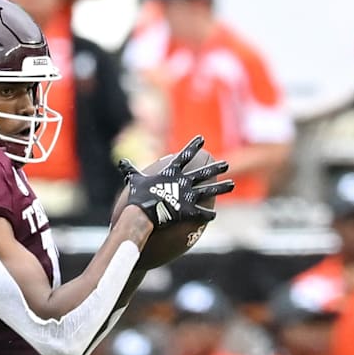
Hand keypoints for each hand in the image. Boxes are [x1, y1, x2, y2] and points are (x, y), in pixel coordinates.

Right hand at [118, 135, 234, 226]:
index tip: (201, 139)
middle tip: (225, 164)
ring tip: (232, 184)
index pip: (185, 155)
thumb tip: (122, 163)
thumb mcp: (133, 180)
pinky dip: (208, 215)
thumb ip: (130, 171)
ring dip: (222, 188)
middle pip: (203, 173)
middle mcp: (184, 182)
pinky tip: (214, 216)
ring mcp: (189, 196)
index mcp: (172, 172)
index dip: (193, 146)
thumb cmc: (138, 196)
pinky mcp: (190, 211)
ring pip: (209, 191)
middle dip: (216, 167)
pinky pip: (203, 213)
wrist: (143, 214)